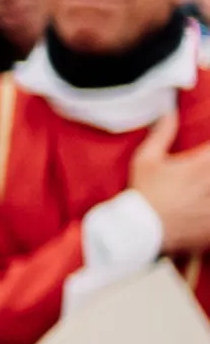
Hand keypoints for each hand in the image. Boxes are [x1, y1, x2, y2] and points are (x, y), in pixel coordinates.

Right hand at [132, 132, 209, 258]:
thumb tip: (168, 111)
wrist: (141, 232)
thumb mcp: (145, 160)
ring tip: (202, 189)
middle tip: (202, 176)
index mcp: (200, 166)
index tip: (206, 155)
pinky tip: (204, 206)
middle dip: (209, 170)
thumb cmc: (144, 193)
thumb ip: (162, 134)